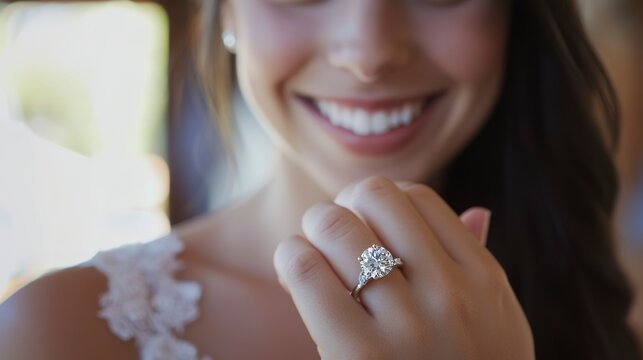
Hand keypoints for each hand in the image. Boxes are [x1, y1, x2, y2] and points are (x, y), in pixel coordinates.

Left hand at [274, 176, 534, 358]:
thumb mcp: (496, 325)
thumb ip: (481, 265)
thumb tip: (479, 211)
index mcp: (484, 280)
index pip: (415, 199)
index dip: (377, 201)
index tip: (363, 223)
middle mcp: (450, 296)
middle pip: (374, 198)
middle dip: (342, 208)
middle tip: (330, 233)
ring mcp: (407, 328)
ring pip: (337, 227)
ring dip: (312, 229)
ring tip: (308, 252)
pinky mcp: (358, 357)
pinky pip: (307, 272)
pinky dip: (291, 259)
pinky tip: (293, 271)